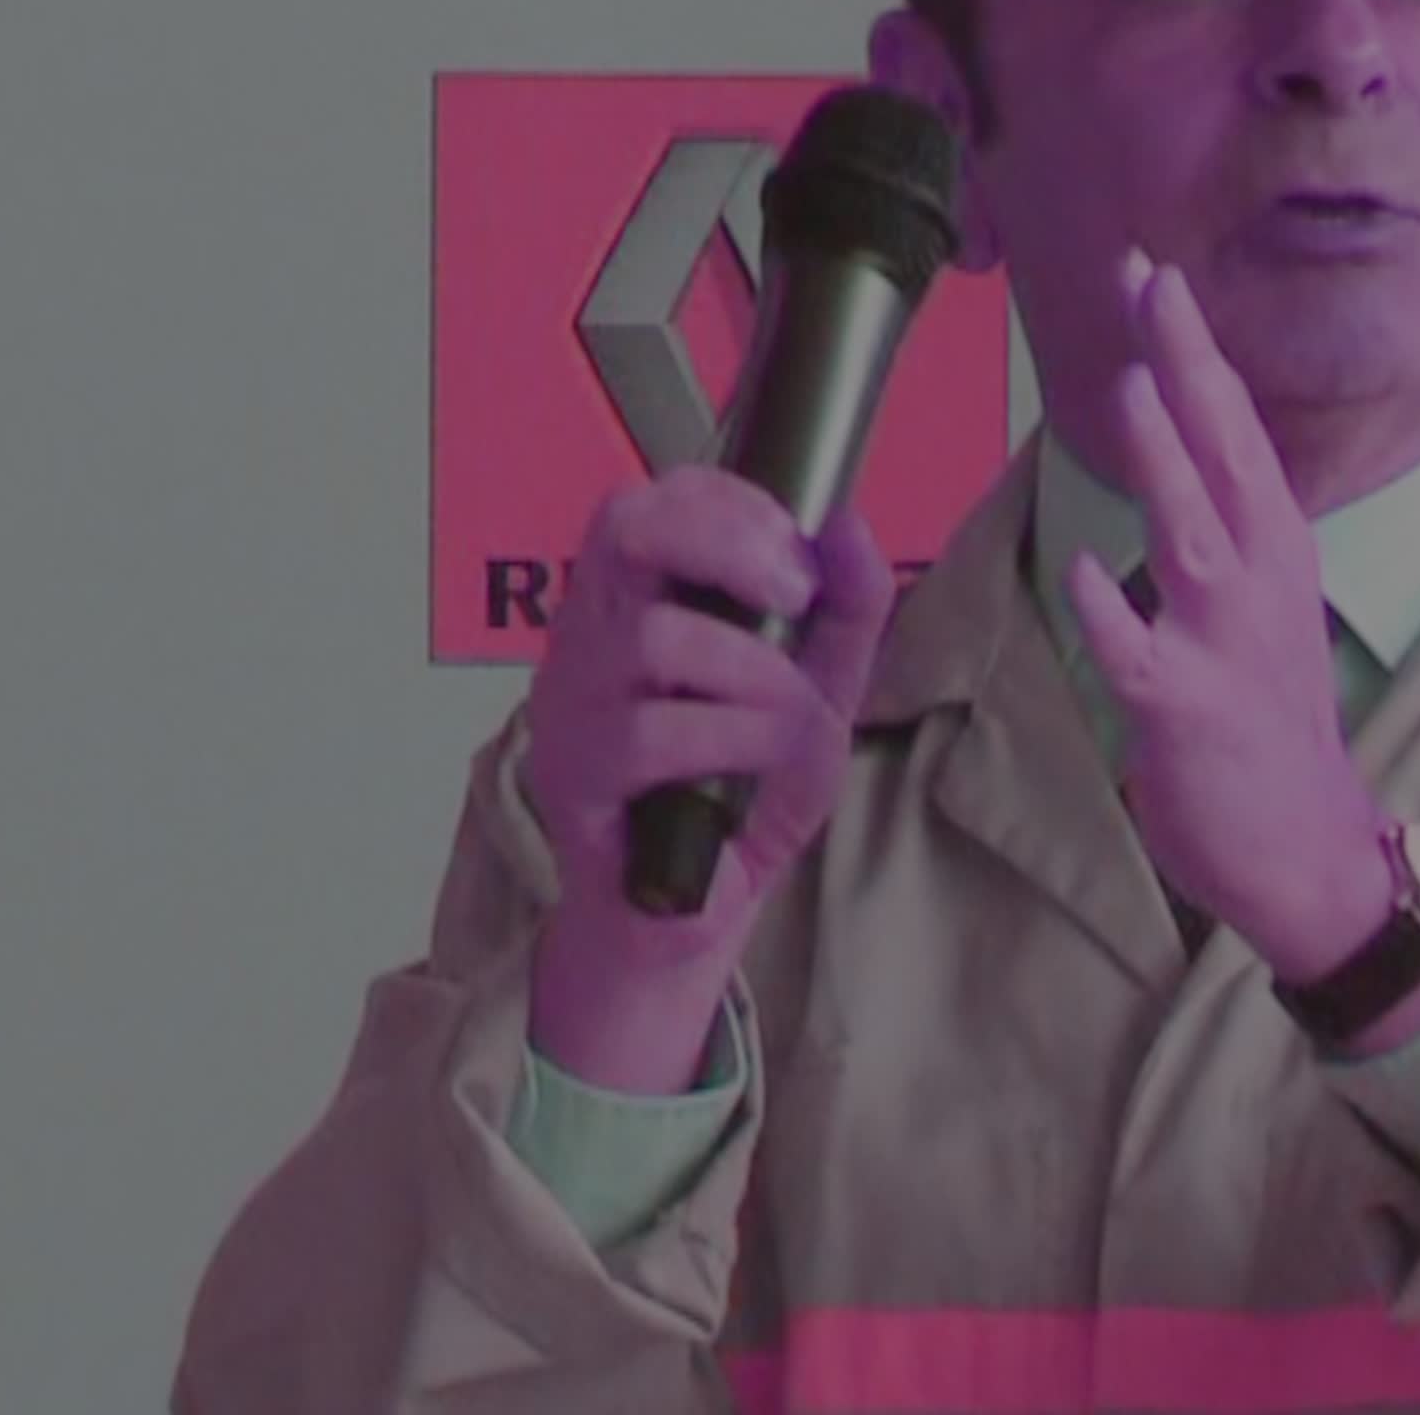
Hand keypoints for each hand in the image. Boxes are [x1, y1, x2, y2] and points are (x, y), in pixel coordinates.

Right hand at [517, 468, 893, 1092]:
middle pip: (625, 529)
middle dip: (727, 543)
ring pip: (655, 640)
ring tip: (793, 719)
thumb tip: (849, 525)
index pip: (652, 502)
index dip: (728, 503)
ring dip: (755, 673)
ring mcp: (570, 702)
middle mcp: (589, 634)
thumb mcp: (814, 691)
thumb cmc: (735, 794)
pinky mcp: (573, 775)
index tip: (797, 545)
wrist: (680, 918)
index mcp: (634, 599)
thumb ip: (844, 611)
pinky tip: (760, 767)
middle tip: (795, 596)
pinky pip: (653, 734)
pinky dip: (735, 741)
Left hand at [1065, 251, 1398, 984]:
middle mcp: (1260, 581)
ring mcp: (1227, 645)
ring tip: (1128, 386)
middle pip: (1225, 453)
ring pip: (1193, 537)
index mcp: (1272, 548)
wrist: (1308, 850)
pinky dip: (1114, 619)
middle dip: (1186, 364)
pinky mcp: (1187, 711)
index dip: (1193, 351)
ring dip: (1164, 461)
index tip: (1157, 274)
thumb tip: (1169, 449)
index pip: (1232, 429)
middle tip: (1151, 279)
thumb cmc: (1267, 723)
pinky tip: (1084, 580)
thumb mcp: (1257, 606)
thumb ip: (1217, 531)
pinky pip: (1141, 657)